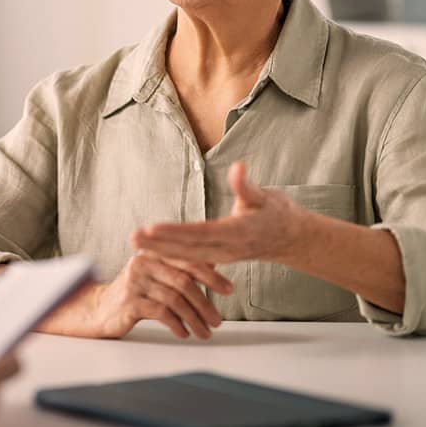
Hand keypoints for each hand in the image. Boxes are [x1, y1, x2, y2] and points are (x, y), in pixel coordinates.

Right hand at [82, 251, 232, 339]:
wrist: (101, 310)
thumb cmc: (135, 294)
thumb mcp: (157, 277)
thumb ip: (180, 269)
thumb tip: (215, 262)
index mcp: (153, 252)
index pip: (188, 261)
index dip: (211, 275)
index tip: (229, 289)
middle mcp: (143, 262)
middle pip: (183, 281)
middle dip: (205, 303)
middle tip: (218, 320)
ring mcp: (135, 281)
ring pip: (174, 300)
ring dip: (194, 319)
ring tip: (204, 332)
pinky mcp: (129, 301)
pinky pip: (161, 313)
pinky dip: (177, 325)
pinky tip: (184, 333)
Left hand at [132, 161, 302, 264]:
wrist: (292, 238)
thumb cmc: (277, 213)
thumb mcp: (265, 197)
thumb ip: (246, 186)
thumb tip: (237, 167)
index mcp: (238, 232)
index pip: (201, 232)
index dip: (176, 232)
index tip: (153, 228)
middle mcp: (229, 248)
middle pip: (189, 248)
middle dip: (159, 244)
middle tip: (134, 238)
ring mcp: (224, 256)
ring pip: (187, 256)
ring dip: (160, 251)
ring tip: (136, 244)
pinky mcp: (220, 257)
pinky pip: (193, 259)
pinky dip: (172, 256)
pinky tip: (153, 252)